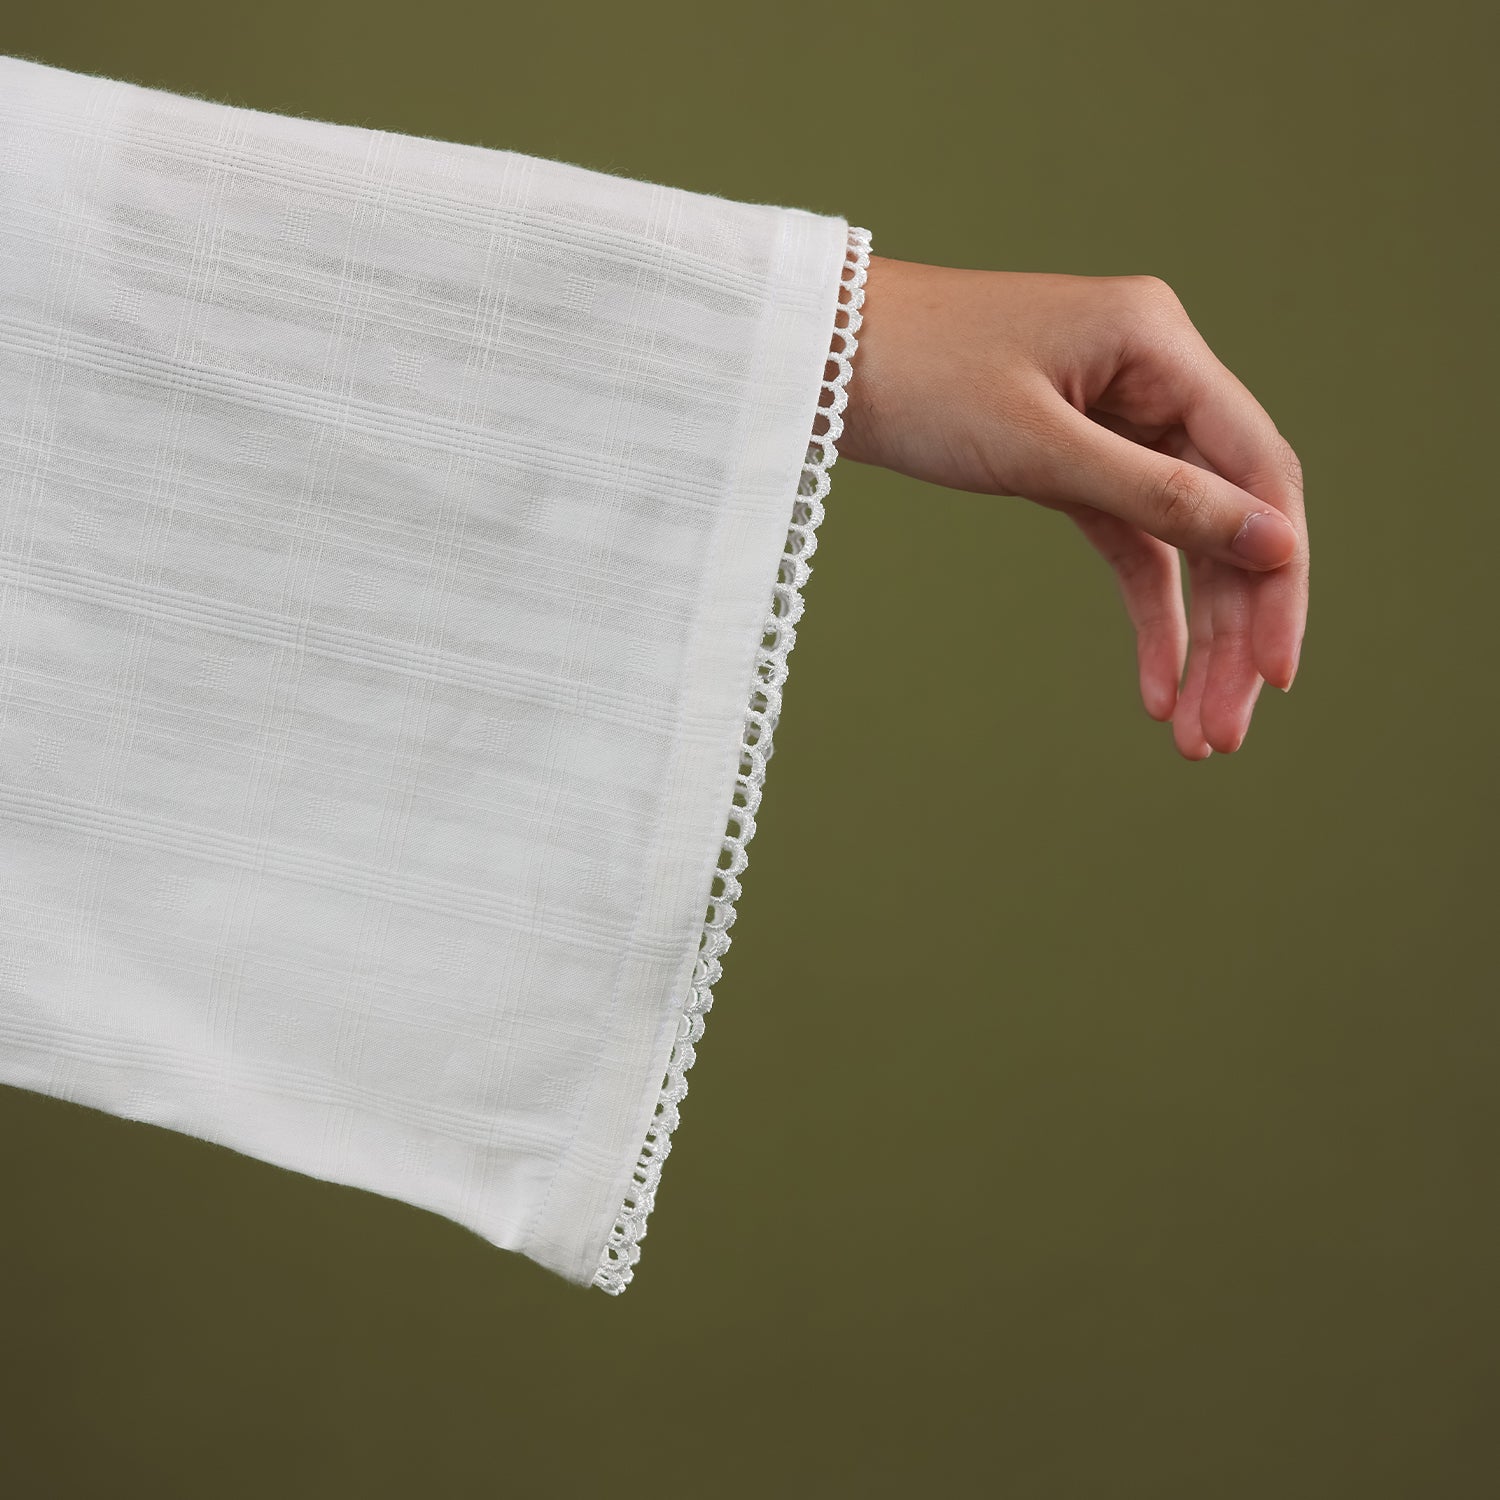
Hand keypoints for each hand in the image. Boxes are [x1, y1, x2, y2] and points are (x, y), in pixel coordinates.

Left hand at [834, 255, 1308, 758]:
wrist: (819, 359)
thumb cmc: (920, 378)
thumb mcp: (1041, 448)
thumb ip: (1158, 496)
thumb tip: (1274, 544)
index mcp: (1159, 345)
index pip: (1256, 468)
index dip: (1277, 573)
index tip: (1276, 669)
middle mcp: (1153, 378)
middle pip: (1227, 517)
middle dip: (1234, 630)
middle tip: (1227, 731)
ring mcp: (1116, 420)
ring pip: (1182, 542)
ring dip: (1197, 636)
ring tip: (1197, 735)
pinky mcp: (1074, 460)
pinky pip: (1130, 542)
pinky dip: (1147, 610)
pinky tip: (1155, 685)